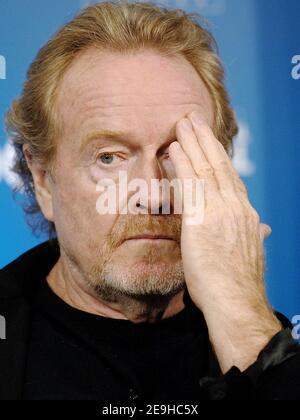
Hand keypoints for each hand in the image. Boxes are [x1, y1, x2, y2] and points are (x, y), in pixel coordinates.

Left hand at [169, 111, 281, 372]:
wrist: (236, 302)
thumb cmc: (239, 283)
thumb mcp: (251, 253)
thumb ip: (254, 235)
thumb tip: (264, 228)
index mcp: (246, 214)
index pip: (230, 178)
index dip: (218, 157)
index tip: (209, 143)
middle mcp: (236, 206)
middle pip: (219, 165)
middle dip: (206, 139)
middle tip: (193, 118)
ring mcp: (220, 211)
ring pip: (206, 168)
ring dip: (193, 143)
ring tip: (182, 123)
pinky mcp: (202, 220)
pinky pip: (191, 185)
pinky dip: (183, 164)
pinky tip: (174, 149)